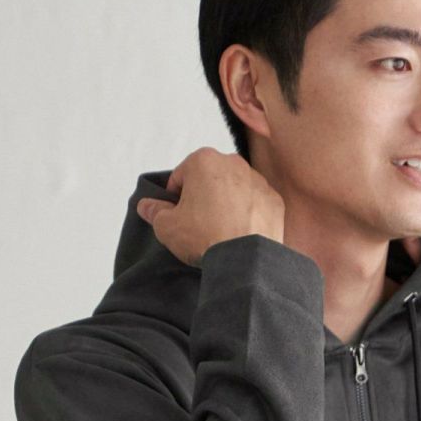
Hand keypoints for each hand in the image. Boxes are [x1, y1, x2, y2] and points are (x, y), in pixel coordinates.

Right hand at [135, 148, 285, 267]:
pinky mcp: (275, 200)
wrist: (245, 259)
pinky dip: (249, 215)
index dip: (175, 198)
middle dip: (203, 198)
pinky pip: (256, 205)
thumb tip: (146, 206)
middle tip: (199, 225)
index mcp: (203, 160)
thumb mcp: (167, 226)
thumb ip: (154, 212)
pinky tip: (241, 234)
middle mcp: (233, 163)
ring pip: (235, 191)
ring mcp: (258, 180)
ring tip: (221, 232)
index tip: (178, 216)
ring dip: (227, 205)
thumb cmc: (204, 237)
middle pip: (210, 180)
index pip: (181, 177)